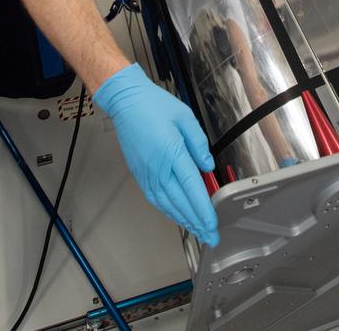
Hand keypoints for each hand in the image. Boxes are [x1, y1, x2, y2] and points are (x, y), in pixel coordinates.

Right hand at [93, 64, 219, 244]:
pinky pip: (155, 198)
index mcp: (172, 153)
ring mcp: (147, 173)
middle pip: (180, 202)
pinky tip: (176, 215)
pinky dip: (167, 210)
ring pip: (166, 204)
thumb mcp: (185, 117)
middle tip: (209, 237)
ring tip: (196, 231)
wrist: (126, 102)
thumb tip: (207, 166)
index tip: (212, 224)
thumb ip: (198, 143)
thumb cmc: (154, 105)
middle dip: (196, 222)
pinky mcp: (140, 174)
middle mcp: (158, 168)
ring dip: (183, 220)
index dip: (203, 209)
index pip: (192, 188)